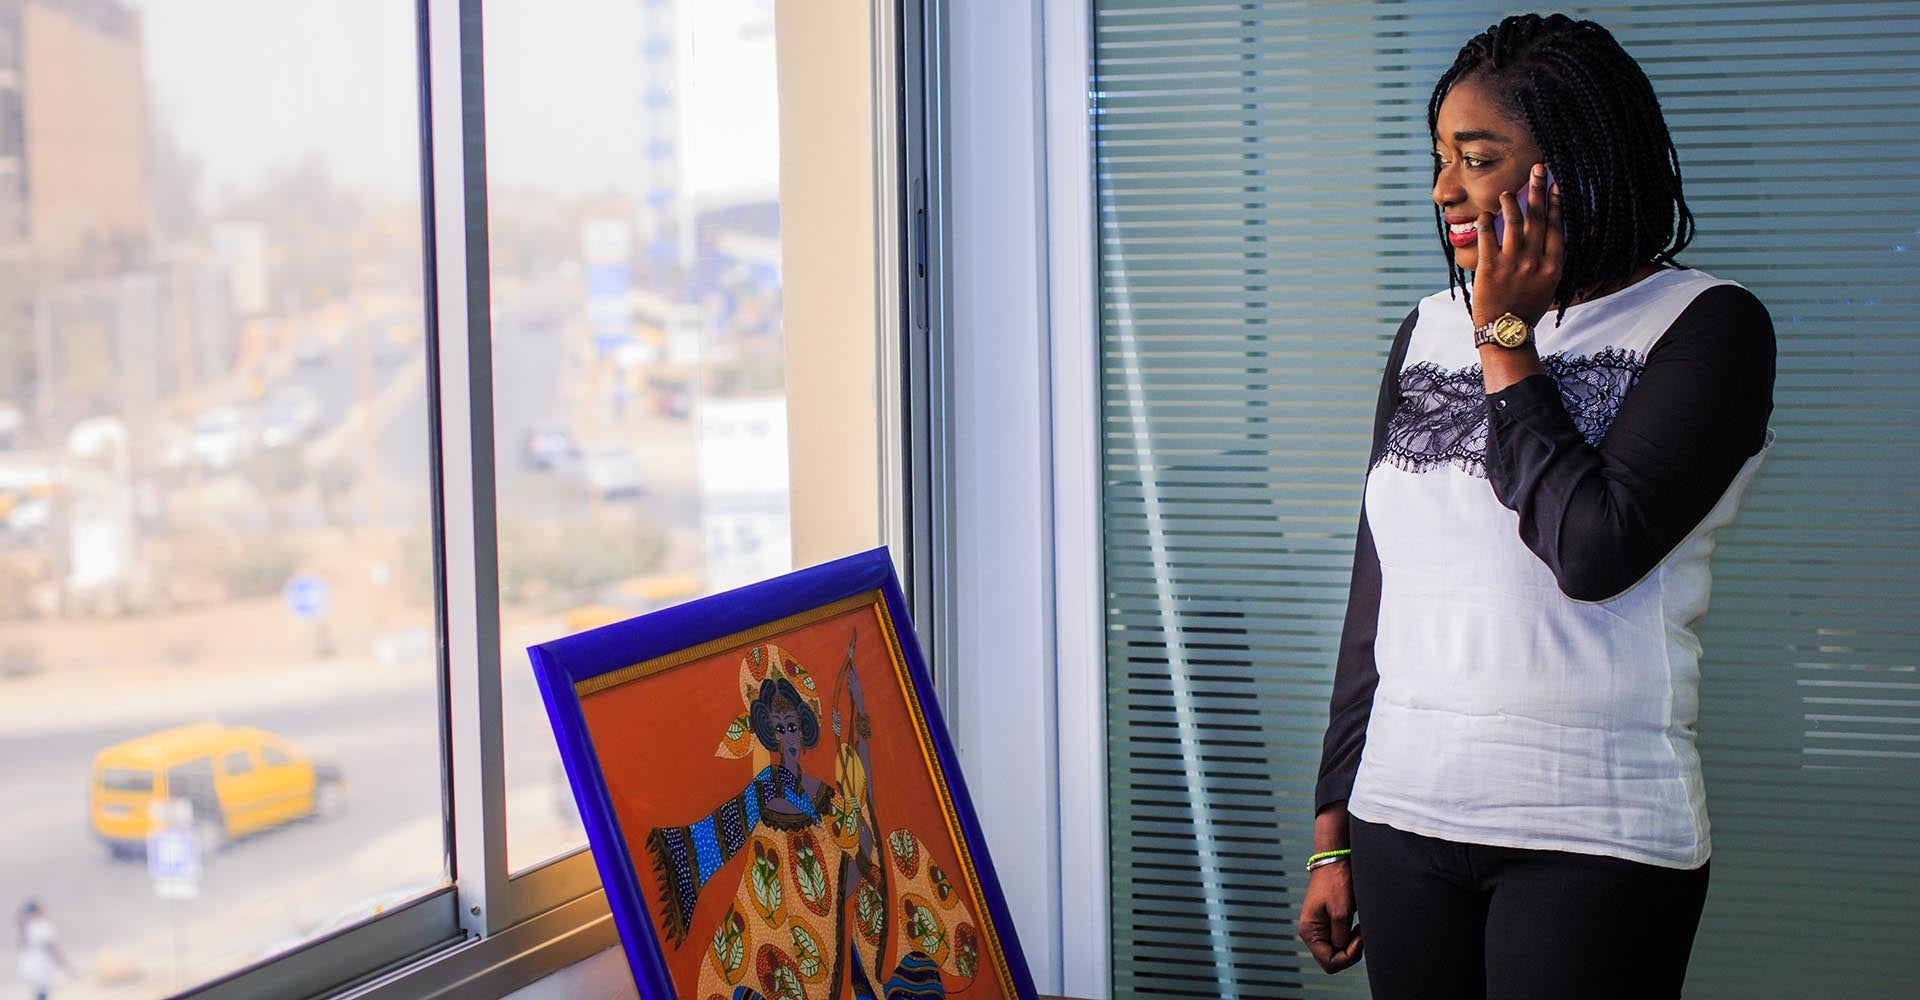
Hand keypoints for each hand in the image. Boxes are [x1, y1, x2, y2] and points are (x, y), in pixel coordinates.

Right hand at [1297, 859, 1362, 972]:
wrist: (1335, 861)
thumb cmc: (1335, 882)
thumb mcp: (1341, 912)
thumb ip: (1341, 937)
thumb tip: (1342, 950)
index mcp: (1310, 932)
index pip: (1328, 962)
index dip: (1346, 958)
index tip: (1357, 941)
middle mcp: (1312, 933)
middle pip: (1332, 959)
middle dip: (1349, 952)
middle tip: (1360, 935)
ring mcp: (1319, 928)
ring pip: (1337, 950)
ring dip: (1350, 944)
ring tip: (1358, 929)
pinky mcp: (1328, 923)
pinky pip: (1339, 940)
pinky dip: (1350, 938)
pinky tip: (1356, 927)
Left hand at [1472, 162, 1563, 328]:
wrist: (1506, 331)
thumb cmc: (1527, 308)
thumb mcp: (1548, 285)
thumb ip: (1549, 260)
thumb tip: (1549, 235)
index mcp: (1552, 266)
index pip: (1557, 227)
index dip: (1556, 204)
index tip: (1556, 185)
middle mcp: (1534, 261)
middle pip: (1538, 217)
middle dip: (1538, 190)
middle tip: (1537, 169)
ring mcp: (1512, 263)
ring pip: (1513, 222)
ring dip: (1510, 202)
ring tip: (1506, 192)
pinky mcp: (1489, 267)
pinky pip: (1487, 237)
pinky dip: (1486, 222)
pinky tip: (1485, 213)